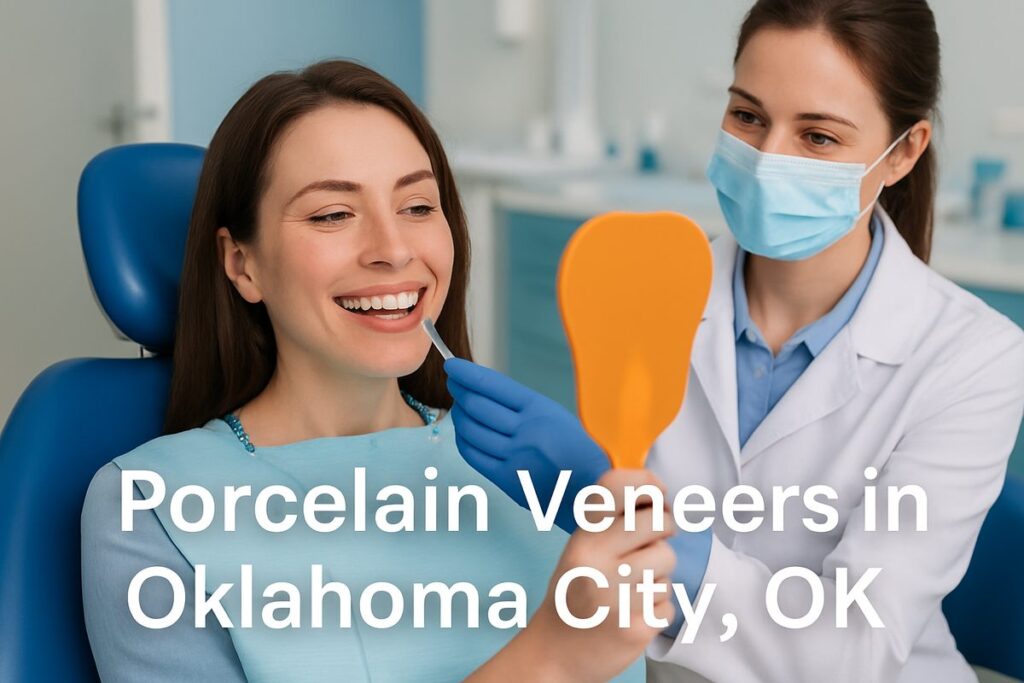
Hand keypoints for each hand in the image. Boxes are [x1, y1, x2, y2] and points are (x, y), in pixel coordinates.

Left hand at [444, 358, 610, 532]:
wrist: (591, 488)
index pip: (494, 385)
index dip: (468, 374)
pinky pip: (474, 456)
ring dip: (459, 416)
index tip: (452, 366)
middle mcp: (527, 431)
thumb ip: (522, 406)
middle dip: (459, 391)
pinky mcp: (508, 480)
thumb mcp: (555, 415)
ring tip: (458, 408)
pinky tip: (462, 433)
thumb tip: (481, 392)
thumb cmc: (574, 449)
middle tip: (453, 384)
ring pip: (472, 430)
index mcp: (541, 409)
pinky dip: (463, 441)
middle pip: (478, 406)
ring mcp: (516, 456)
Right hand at [529, 469, 676, 681]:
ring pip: (668, 563)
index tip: (658, 492)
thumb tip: (660, 499)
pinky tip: (632, 615)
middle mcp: (595, 561)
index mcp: (582, 538)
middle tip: (653, 543)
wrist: (553, 654)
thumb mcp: (581, 551)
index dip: (646, 481)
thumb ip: (613, 525)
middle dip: (666, 529)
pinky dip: (657, 609)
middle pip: (659, 521)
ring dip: (659, 575)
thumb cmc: (575, 595)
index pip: (615, 487)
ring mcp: (614, 596)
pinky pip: (669, 602)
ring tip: (632, 589)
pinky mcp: (633, 628)